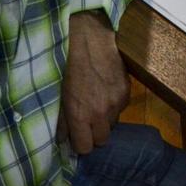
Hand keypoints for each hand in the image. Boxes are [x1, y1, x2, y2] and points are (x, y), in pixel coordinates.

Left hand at [56, 11, 130, 152]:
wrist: (89, 38)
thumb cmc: (67, 64)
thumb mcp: (59, 93)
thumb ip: (61, 120)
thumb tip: (63, 140)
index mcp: (80, 115)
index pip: (85, 148)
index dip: (80, 143)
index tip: (77, 135)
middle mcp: (100, 113)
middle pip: (102, 140)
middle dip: (94, 134)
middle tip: (87, 120)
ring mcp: (116, 102)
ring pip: (113, 124)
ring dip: (104, 118)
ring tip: (96, 101)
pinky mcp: (127, 91)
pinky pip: (121, 107)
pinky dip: (114, 103)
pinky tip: (105, 88)